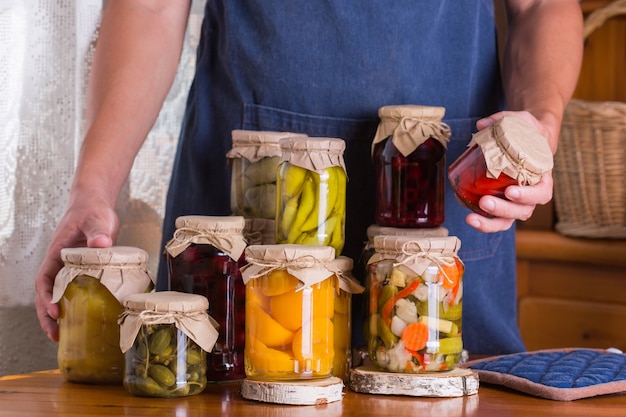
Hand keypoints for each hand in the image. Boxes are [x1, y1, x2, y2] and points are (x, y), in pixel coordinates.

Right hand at [34, 192, 117, 340]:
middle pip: (46, 294)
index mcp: (57, 253)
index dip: (46, 297)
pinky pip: (75, 292)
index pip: (45, 279)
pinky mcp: (84, 271)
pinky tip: (84, 319)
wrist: (96, 205)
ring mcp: (70, 269)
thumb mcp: (96, 219)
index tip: (54, 311)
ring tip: (63, 336)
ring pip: (58, 296)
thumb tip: (101, 242)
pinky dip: (76, 306)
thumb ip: (98, 231)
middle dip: (47, 316)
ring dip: (59, 316)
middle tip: (55, 336)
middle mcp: (60, 264)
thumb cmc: (92, 210)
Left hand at [466, 111, 555, 232]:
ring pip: (508, 220)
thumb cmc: (527, 132)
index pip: (542, 192)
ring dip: (491, 222)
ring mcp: (517, 203)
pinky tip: (468, 216)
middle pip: (523, 211)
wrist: (527, 139)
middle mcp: (532, 194)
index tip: (511, 191)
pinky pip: (495, 219)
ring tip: (471, 218)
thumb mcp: (520, 120)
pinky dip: (483, 221)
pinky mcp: (502, 204)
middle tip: (485, 202)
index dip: (528, 196)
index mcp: (542, 177)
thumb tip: (481, 125)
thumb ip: (502, 120)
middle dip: (504, 209)